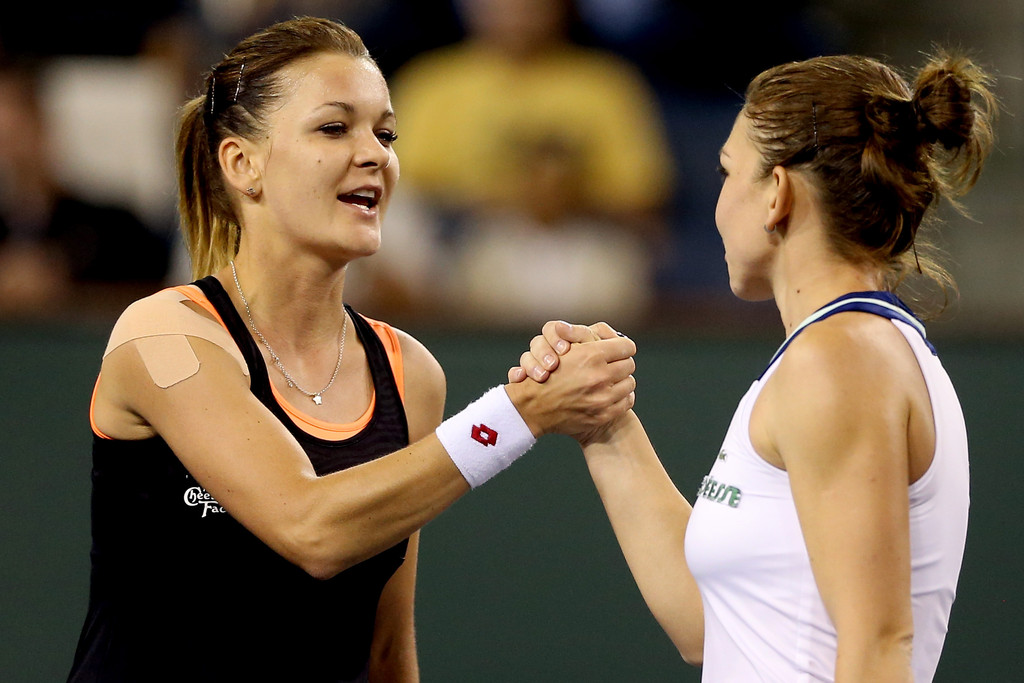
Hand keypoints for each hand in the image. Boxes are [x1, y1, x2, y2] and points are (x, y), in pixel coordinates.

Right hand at [504, 322, 635, 443]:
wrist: (534, 407)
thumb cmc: (548, 373)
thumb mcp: (565, 347)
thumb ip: (588, 335)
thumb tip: (610, 332)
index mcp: (591, 355)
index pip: (627, 346)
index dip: (622, 346)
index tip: (618, 349)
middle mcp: (599, 376)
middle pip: (629, 364)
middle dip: (621, 363)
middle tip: (613, 365)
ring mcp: (602, 398)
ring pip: (629, 383)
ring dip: (621, 380)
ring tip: (611, 380)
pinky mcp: (604, 414)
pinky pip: (627, 401)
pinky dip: (621, 397)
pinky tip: (611, 394)